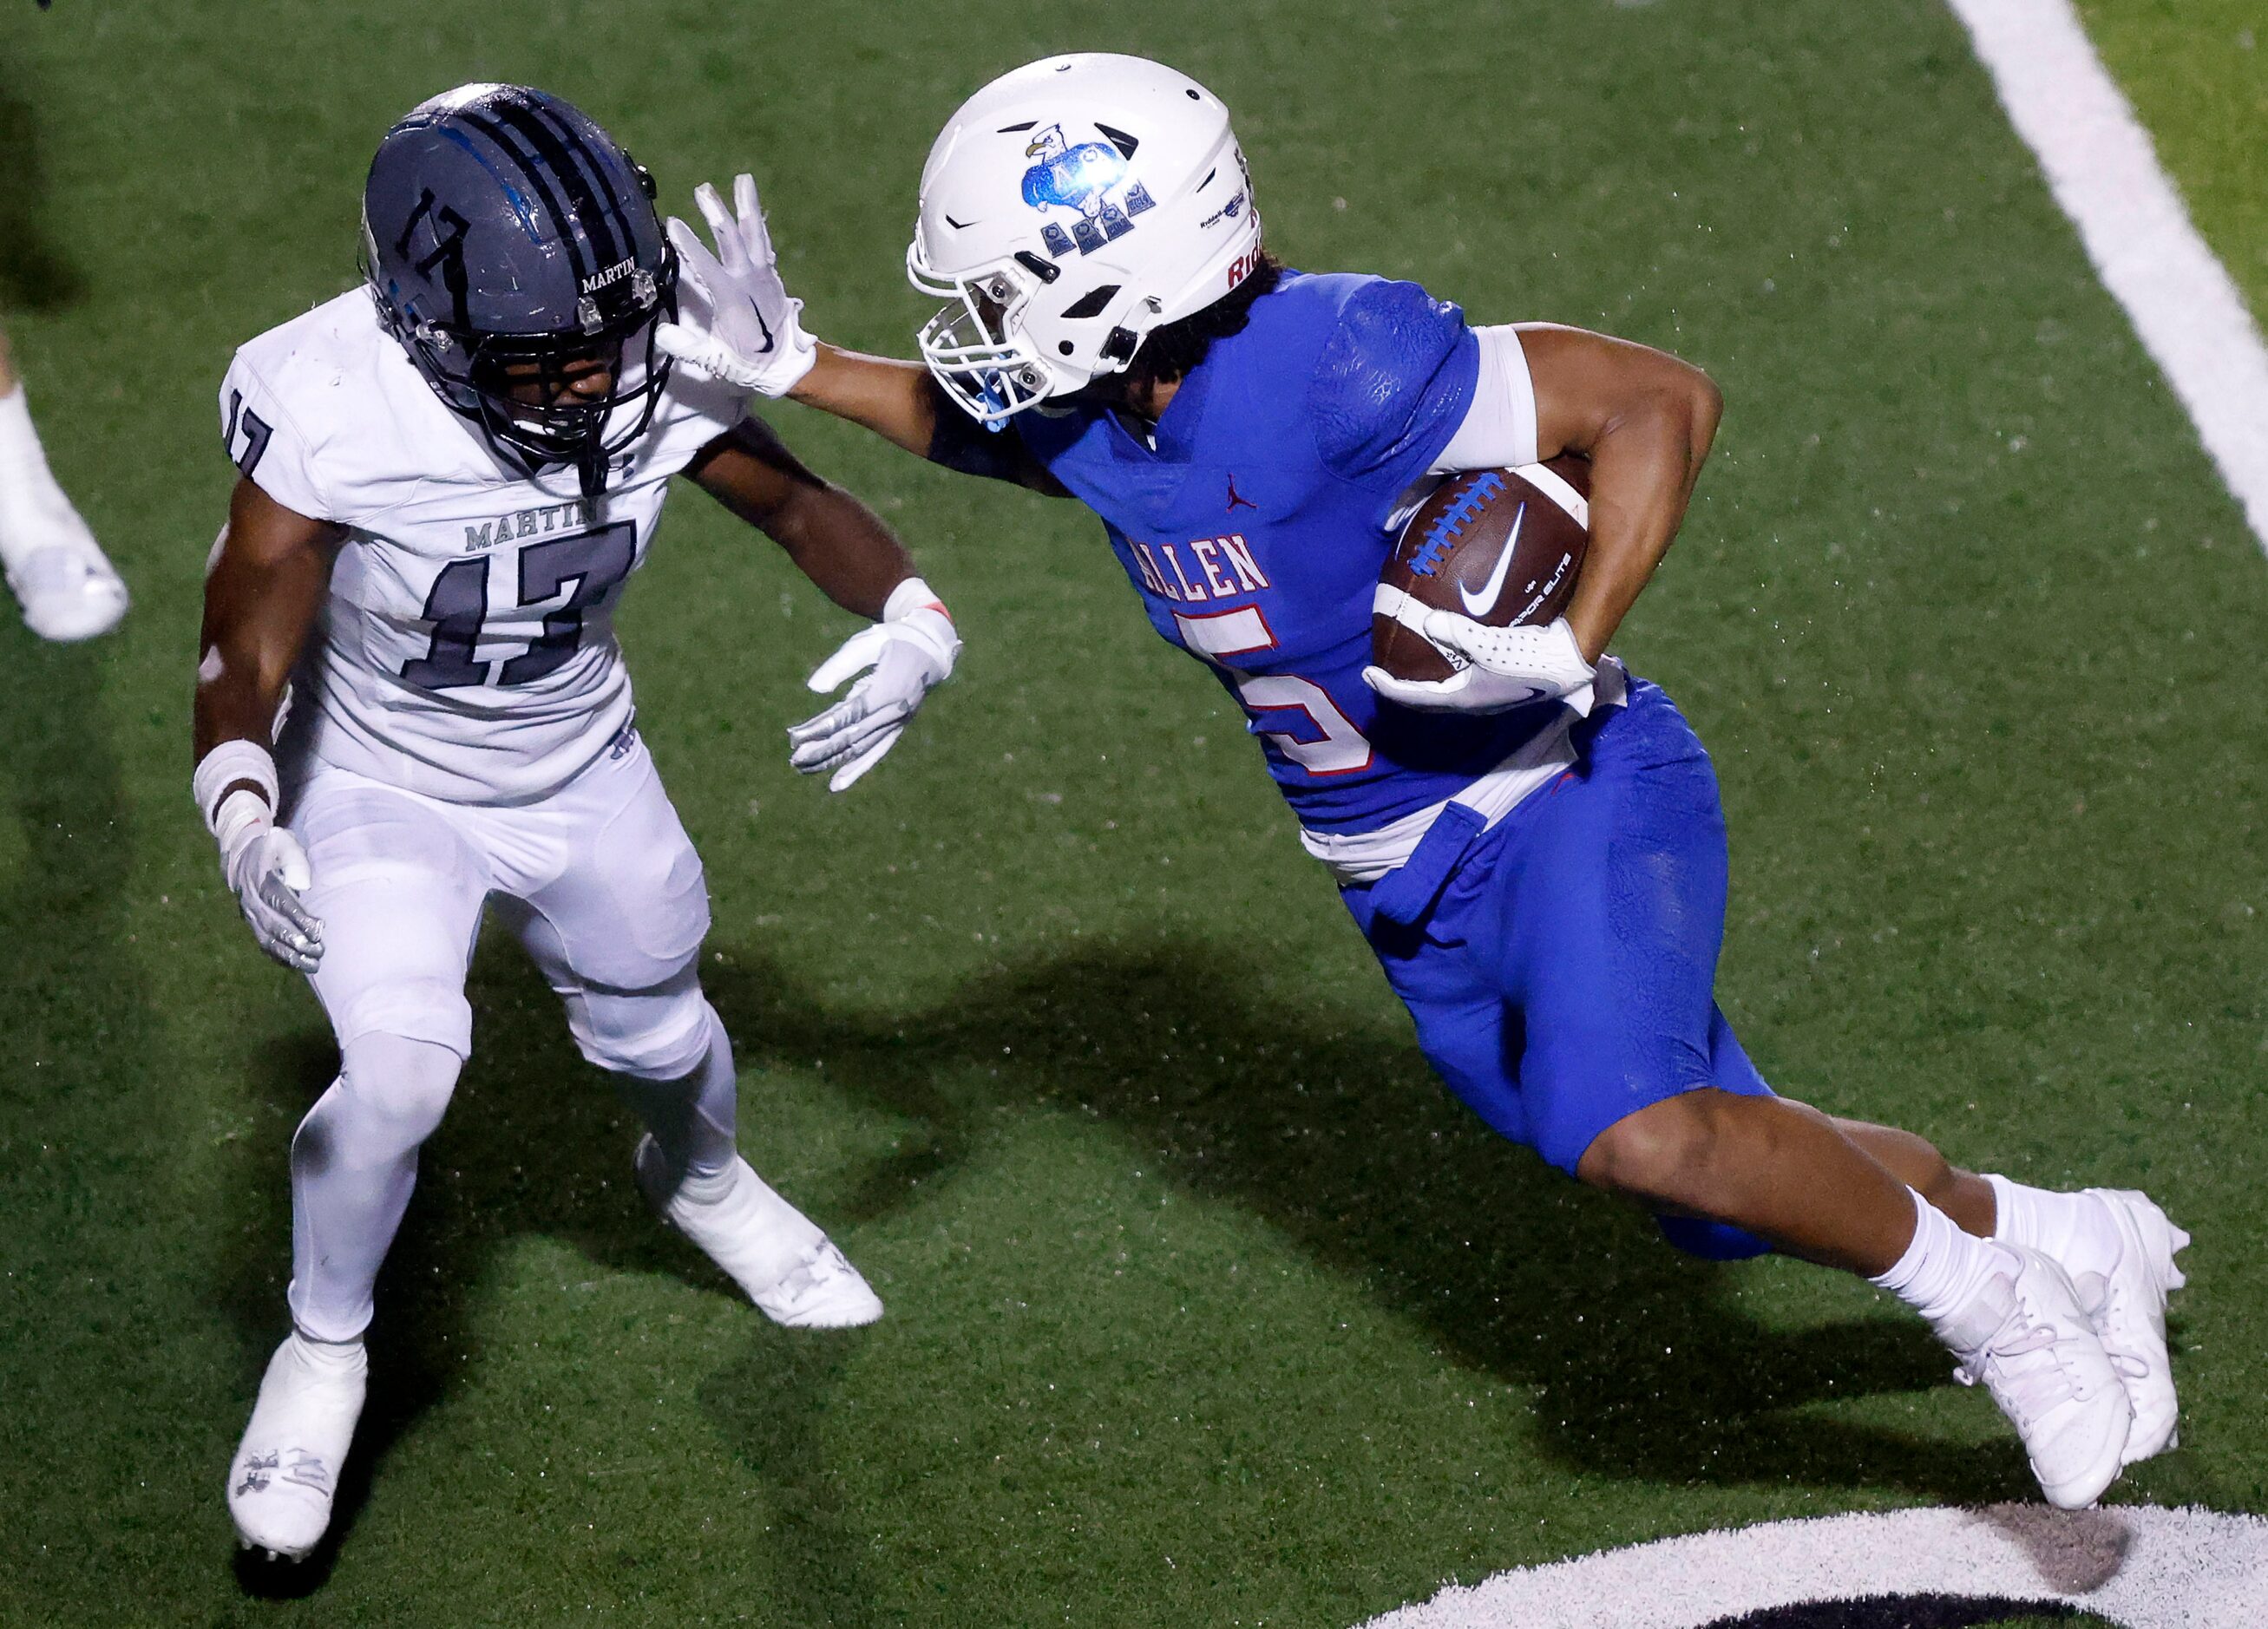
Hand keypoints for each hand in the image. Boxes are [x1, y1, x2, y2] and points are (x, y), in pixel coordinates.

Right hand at [216, 794, 322, 971]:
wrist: (240, 855)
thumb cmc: (271, 848)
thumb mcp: (281, 841)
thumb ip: (293, 858)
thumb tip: (302, 885)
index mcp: (260, 881)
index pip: (279, 903)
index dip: (298, 918)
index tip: (318, 930)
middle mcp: (252, 901)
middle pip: (272, 926)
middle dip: (297, 941)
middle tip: (319, 951)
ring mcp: (250, 915)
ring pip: (267, 940)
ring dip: (290, 956)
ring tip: (314, 965)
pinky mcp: (252, 924)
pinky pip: (263, 945)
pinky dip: (280, 957)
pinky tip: (298, 966)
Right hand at [655, 173, 816, 397]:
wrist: (788, 364)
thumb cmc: (749, 363)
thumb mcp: (718, 361)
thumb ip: (690, 348)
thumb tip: (663, 334)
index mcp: (733, 298)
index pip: (706, 267)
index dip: (689, 245)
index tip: (672, 223)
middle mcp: (749, 281)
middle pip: (731, 240)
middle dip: (717, 214)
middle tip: (703, 189)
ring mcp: (763, 275)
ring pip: (754, 234)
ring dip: (746, 206)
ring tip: (743, 179)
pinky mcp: (771, 275)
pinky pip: (763, 243)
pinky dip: (758, 224)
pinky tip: (753, 208)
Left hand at [787, 591, 959, 790]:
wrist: (931, 651)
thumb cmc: (895, 641)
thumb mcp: (868, 642)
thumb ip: (841, 664)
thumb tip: (813, 689)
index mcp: (890, 687)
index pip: (851, 714)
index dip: (823, 727)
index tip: (796, 736)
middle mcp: (896, 711)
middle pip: (854, 736)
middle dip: (822, 749)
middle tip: (793, 758)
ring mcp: (898, 723)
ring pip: (862, 749)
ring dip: (832, 761)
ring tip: (803, 768)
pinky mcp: (897, 730)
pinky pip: (875, 753)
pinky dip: (856, 770)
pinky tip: (836, 785)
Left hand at [1363, 613, 1595, 714]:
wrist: (1569, 663)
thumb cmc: (1531, 656)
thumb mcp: (1491, 644)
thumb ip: (1458, 633)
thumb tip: (1428, 621)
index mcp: (1463, 698)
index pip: (1415, 697)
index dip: (1388, 687)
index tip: (1367, 675)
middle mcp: (1470, 701)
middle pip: (1424, 700)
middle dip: (1400, 688)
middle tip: (1379, 672)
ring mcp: (1484, 694)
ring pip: (1442, 691)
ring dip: (1421, 681)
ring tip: (1407, 663)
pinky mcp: (1497, 683)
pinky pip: (1459, 679)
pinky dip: (1443, 669)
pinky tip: (1445, 648)